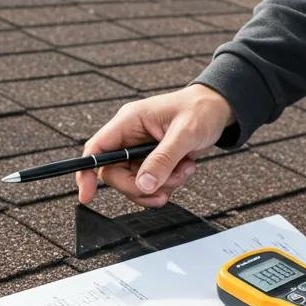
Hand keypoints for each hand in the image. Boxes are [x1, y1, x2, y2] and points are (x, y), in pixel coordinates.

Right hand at [76, 84, 234, 206]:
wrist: (218, 109)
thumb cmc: (200, 110)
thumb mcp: (185, 134)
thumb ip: (163, 159)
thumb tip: (144, 184)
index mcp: (129, 122)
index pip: (96, 149)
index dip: (87, 173)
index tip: (87, 196)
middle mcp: (130, 137)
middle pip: (115, 175)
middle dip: (140, 186)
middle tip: (165, 186)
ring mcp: (140, 152)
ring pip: (135, 183)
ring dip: (160, 186)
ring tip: (184, 170)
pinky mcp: (153, 162)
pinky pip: (150, 184)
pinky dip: (168, 185)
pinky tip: (184, 170)